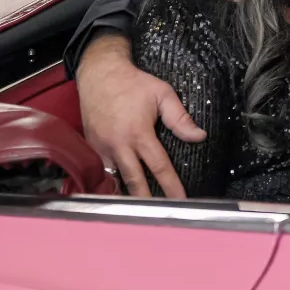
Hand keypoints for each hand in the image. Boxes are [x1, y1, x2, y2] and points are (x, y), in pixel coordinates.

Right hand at [77, 34, 205, 198]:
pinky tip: (116, 194)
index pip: (159, 166)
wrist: (99, 73)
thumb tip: (199, 137)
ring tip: (136, 211)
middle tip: (157, 216)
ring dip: (124, 195)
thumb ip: (180, 118)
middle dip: (146, 200)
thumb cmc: (132, 83)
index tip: (180, 200)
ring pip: (114, 178)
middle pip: (134, 180)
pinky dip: (108, 183)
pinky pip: (100, 170)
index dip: (170, 186)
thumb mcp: (162, 94)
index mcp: (138, 133)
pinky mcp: (90, 146)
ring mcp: (101, 147)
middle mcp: (118, 144)